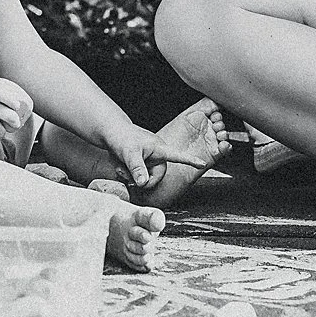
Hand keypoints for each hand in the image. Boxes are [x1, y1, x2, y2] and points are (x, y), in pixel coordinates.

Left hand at [104, 123, 218, 189]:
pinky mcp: (142, 165)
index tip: (203, 163)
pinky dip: (129, 175)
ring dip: (132, 177)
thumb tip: (143, 183)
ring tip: (122, 167)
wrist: (112, 133)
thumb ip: (137, 169)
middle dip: (142, 180)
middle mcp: (157, 156)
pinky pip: (138, 178)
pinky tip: (121, 167)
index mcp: (160, 149)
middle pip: (157, 177)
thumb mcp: (129, 153)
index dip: (191, 161)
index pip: (178, 156)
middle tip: (127, 175)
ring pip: (146, 179)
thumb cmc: (122, 138)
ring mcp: (149, 161)